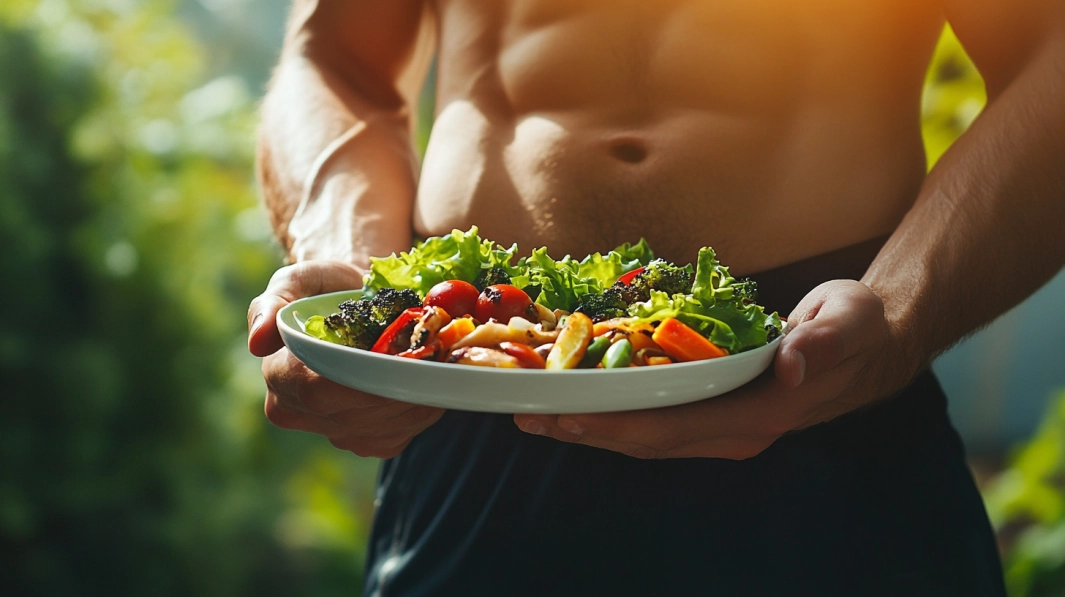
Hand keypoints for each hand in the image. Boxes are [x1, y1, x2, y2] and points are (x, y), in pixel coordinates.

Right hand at [248, 261, 444, 457]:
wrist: (355, 305)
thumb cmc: (325, 290)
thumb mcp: (299, 280)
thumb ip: (274, 302)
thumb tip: (258, 341)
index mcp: (278, 375)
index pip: (316, 389)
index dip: (357, 380)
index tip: (394, 359)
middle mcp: (298, 412)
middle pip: (353, 414)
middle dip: (395, 388)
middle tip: (428, 361)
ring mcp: (333, 431)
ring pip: (380, 429)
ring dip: (415, 401)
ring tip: (434, 369)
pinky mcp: (365, 441)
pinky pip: (397, 438)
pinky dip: (421, 413)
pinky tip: (429, 387)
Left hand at [513, 280, 917, 459]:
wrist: (871, 347)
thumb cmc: (858, 327)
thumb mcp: (848, 320)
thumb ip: (823, 342)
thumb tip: (793, 365)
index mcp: (761, 413)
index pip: (676, 427)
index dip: (619, 424)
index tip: (570, 416)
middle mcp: (736, 432)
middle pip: (648, 440)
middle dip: (587, 430)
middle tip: (529, 415)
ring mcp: (723, 429)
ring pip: (646, 437)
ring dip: (592, 428)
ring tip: (538, 414)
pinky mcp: (715, 415)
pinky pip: (656, 422)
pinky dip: (615, 415)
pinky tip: (582, 403)